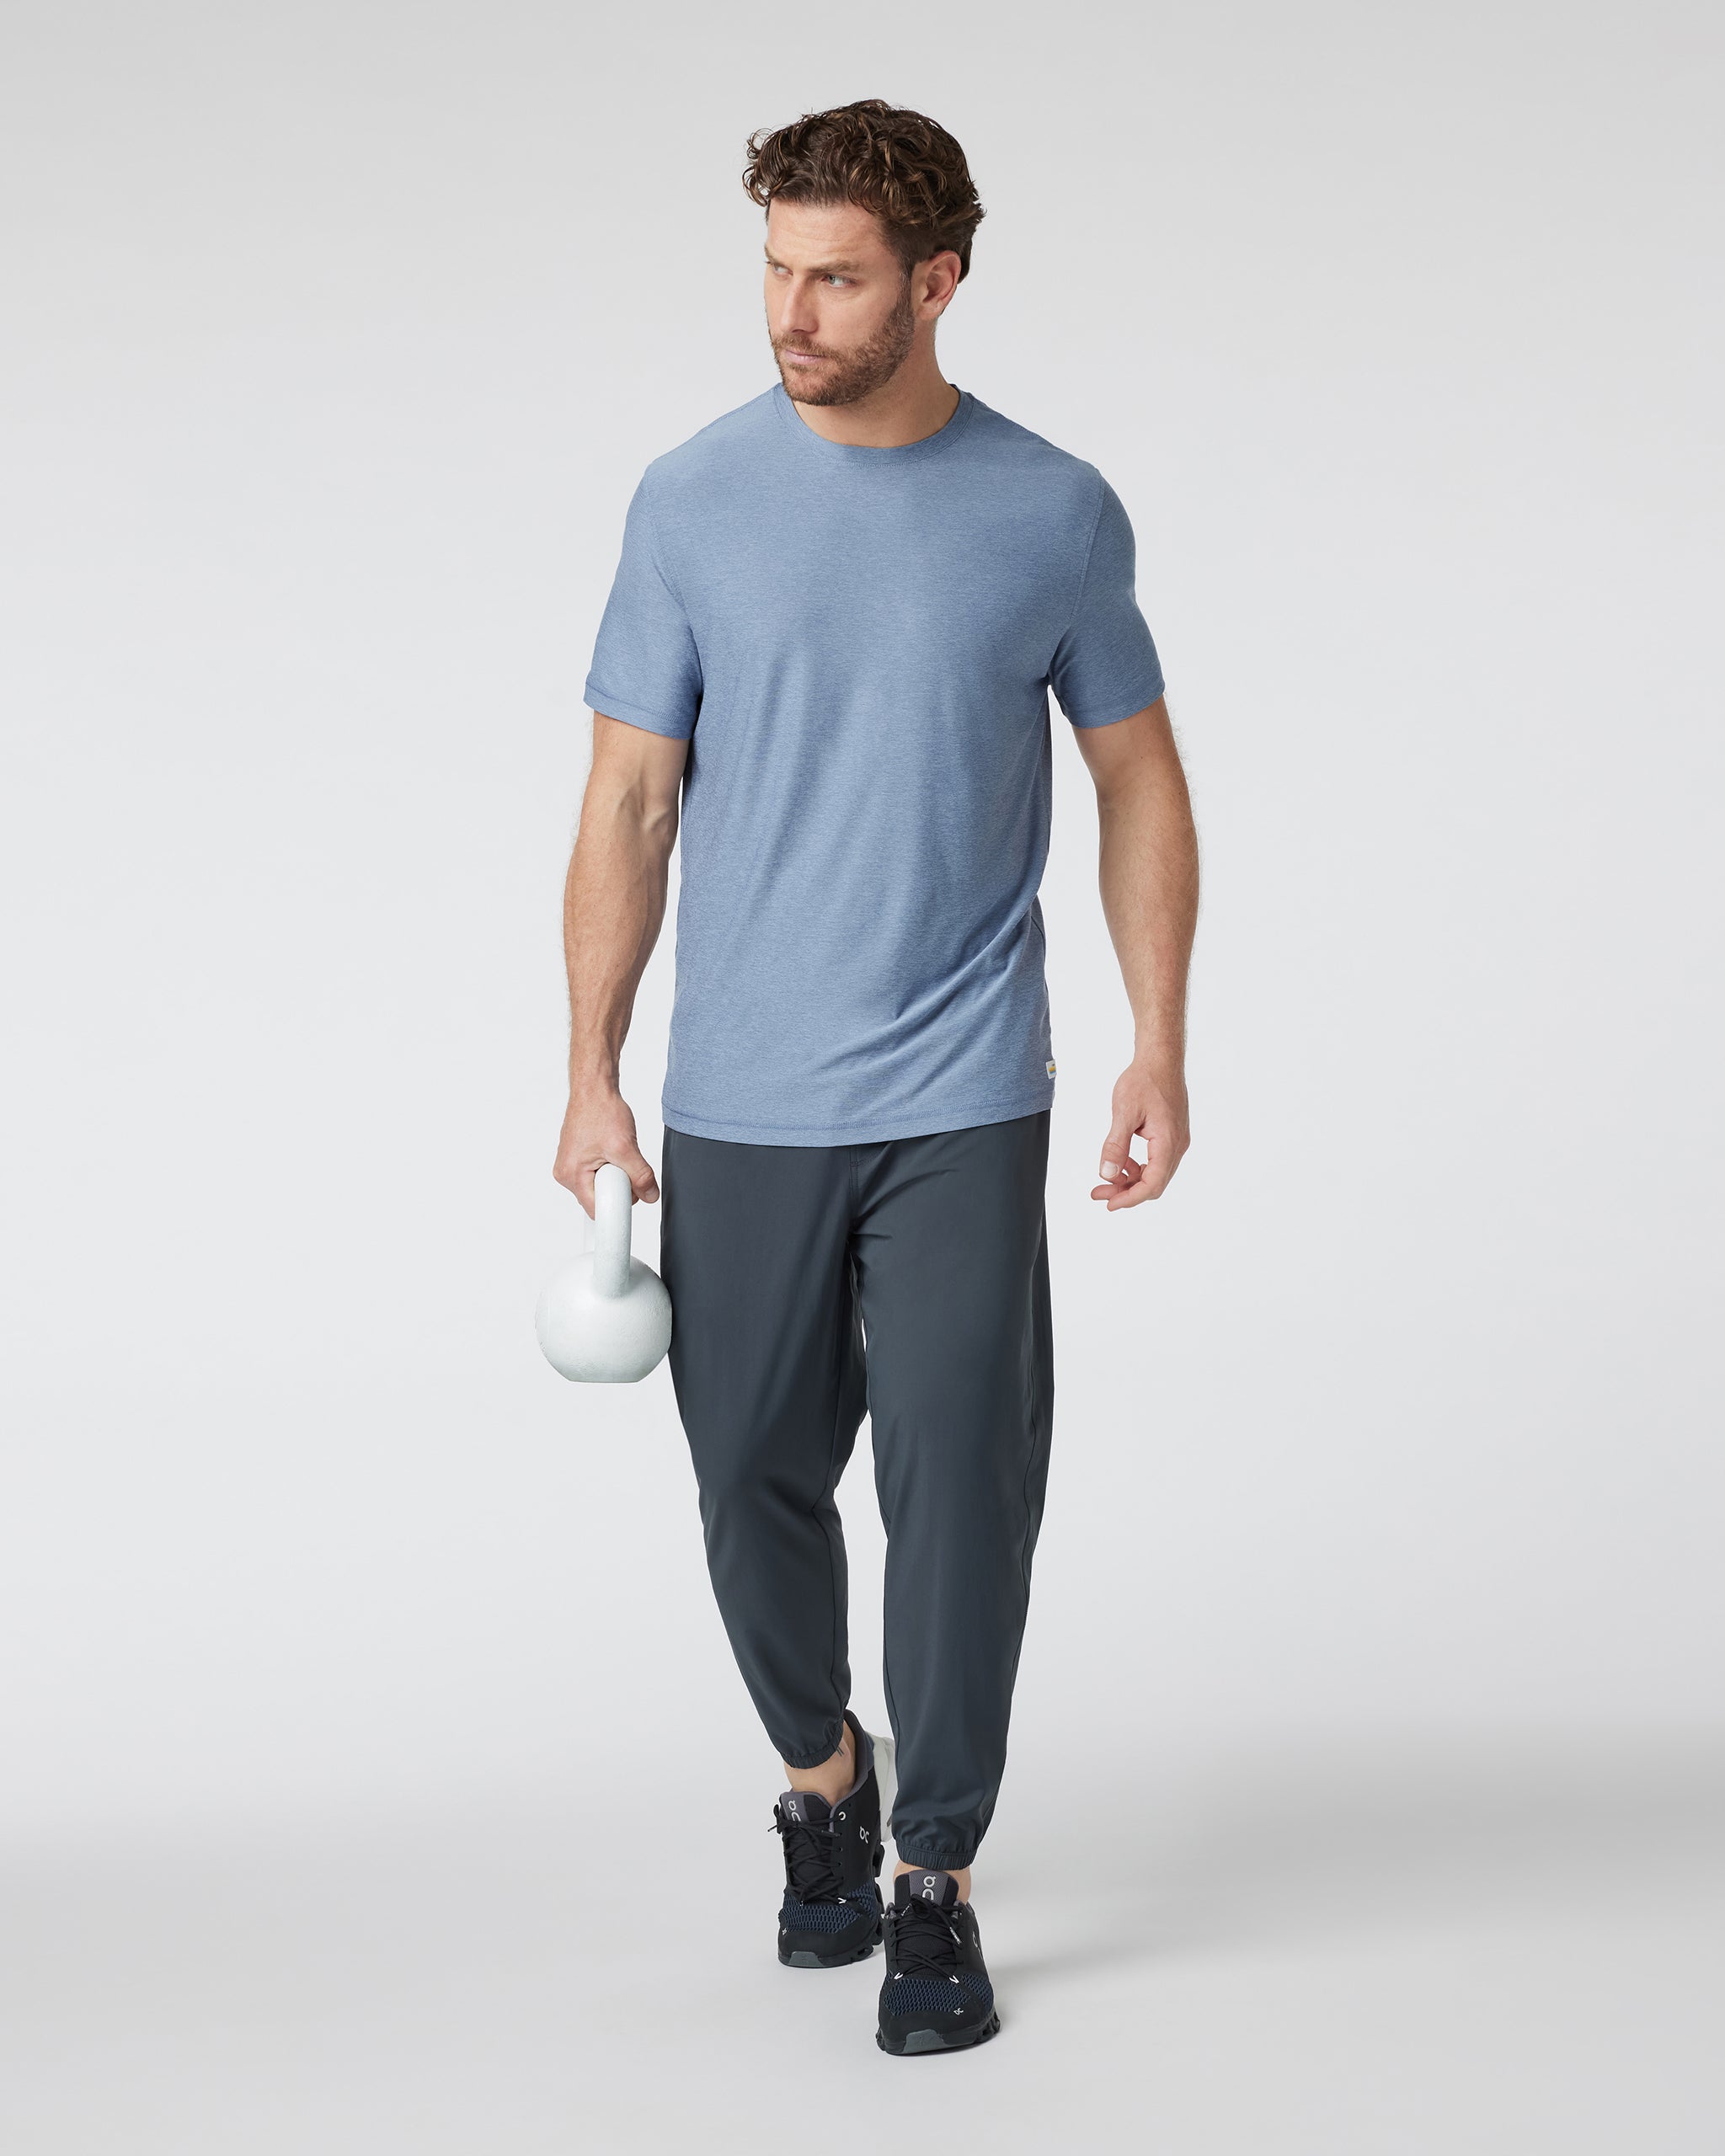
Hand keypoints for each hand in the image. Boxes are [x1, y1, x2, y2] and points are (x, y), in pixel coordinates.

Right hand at [553, 1087, 658, 1217]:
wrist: (594, 1088)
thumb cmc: (600, 1110)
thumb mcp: (625, 1146)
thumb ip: (640, 1175)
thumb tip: (650, 1195)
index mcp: (571, 1175)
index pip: (597, 1210)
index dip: (618, 1205)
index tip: (630, 1195)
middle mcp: (566, 1173)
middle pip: (600, 1199)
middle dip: (618, 1185)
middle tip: (623, 1161)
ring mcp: (571, 1165)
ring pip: (601, 1185)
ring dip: (616, 1173)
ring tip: (616, 1150)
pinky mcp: (578, 1158)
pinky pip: (599, 1173)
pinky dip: (611, 1164)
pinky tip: (611, 1148)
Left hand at [1093, 1057, 1189, 1209]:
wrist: (1161, 1059)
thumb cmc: (1144, 1080)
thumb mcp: (1124, 1113)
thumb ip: (1116, 1145)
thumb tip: (1107, 1173)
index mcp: (1168, 1143)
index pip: (1153, 1184)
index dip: (1130, 1198)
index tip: (1109, 1203)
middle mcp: (1177, 1146)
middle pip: (1154, 1183)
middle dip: (1126, 1192)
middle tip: (1098, 1193)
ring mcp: (1176, 1141)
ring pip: (1155, 1173)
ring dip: (1131, 1181)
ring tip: (1106, 1180)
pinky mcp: (1171, 1135)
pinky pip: (1156, 1160)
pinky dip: (1138, 1167)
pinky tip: (1121, 1162)